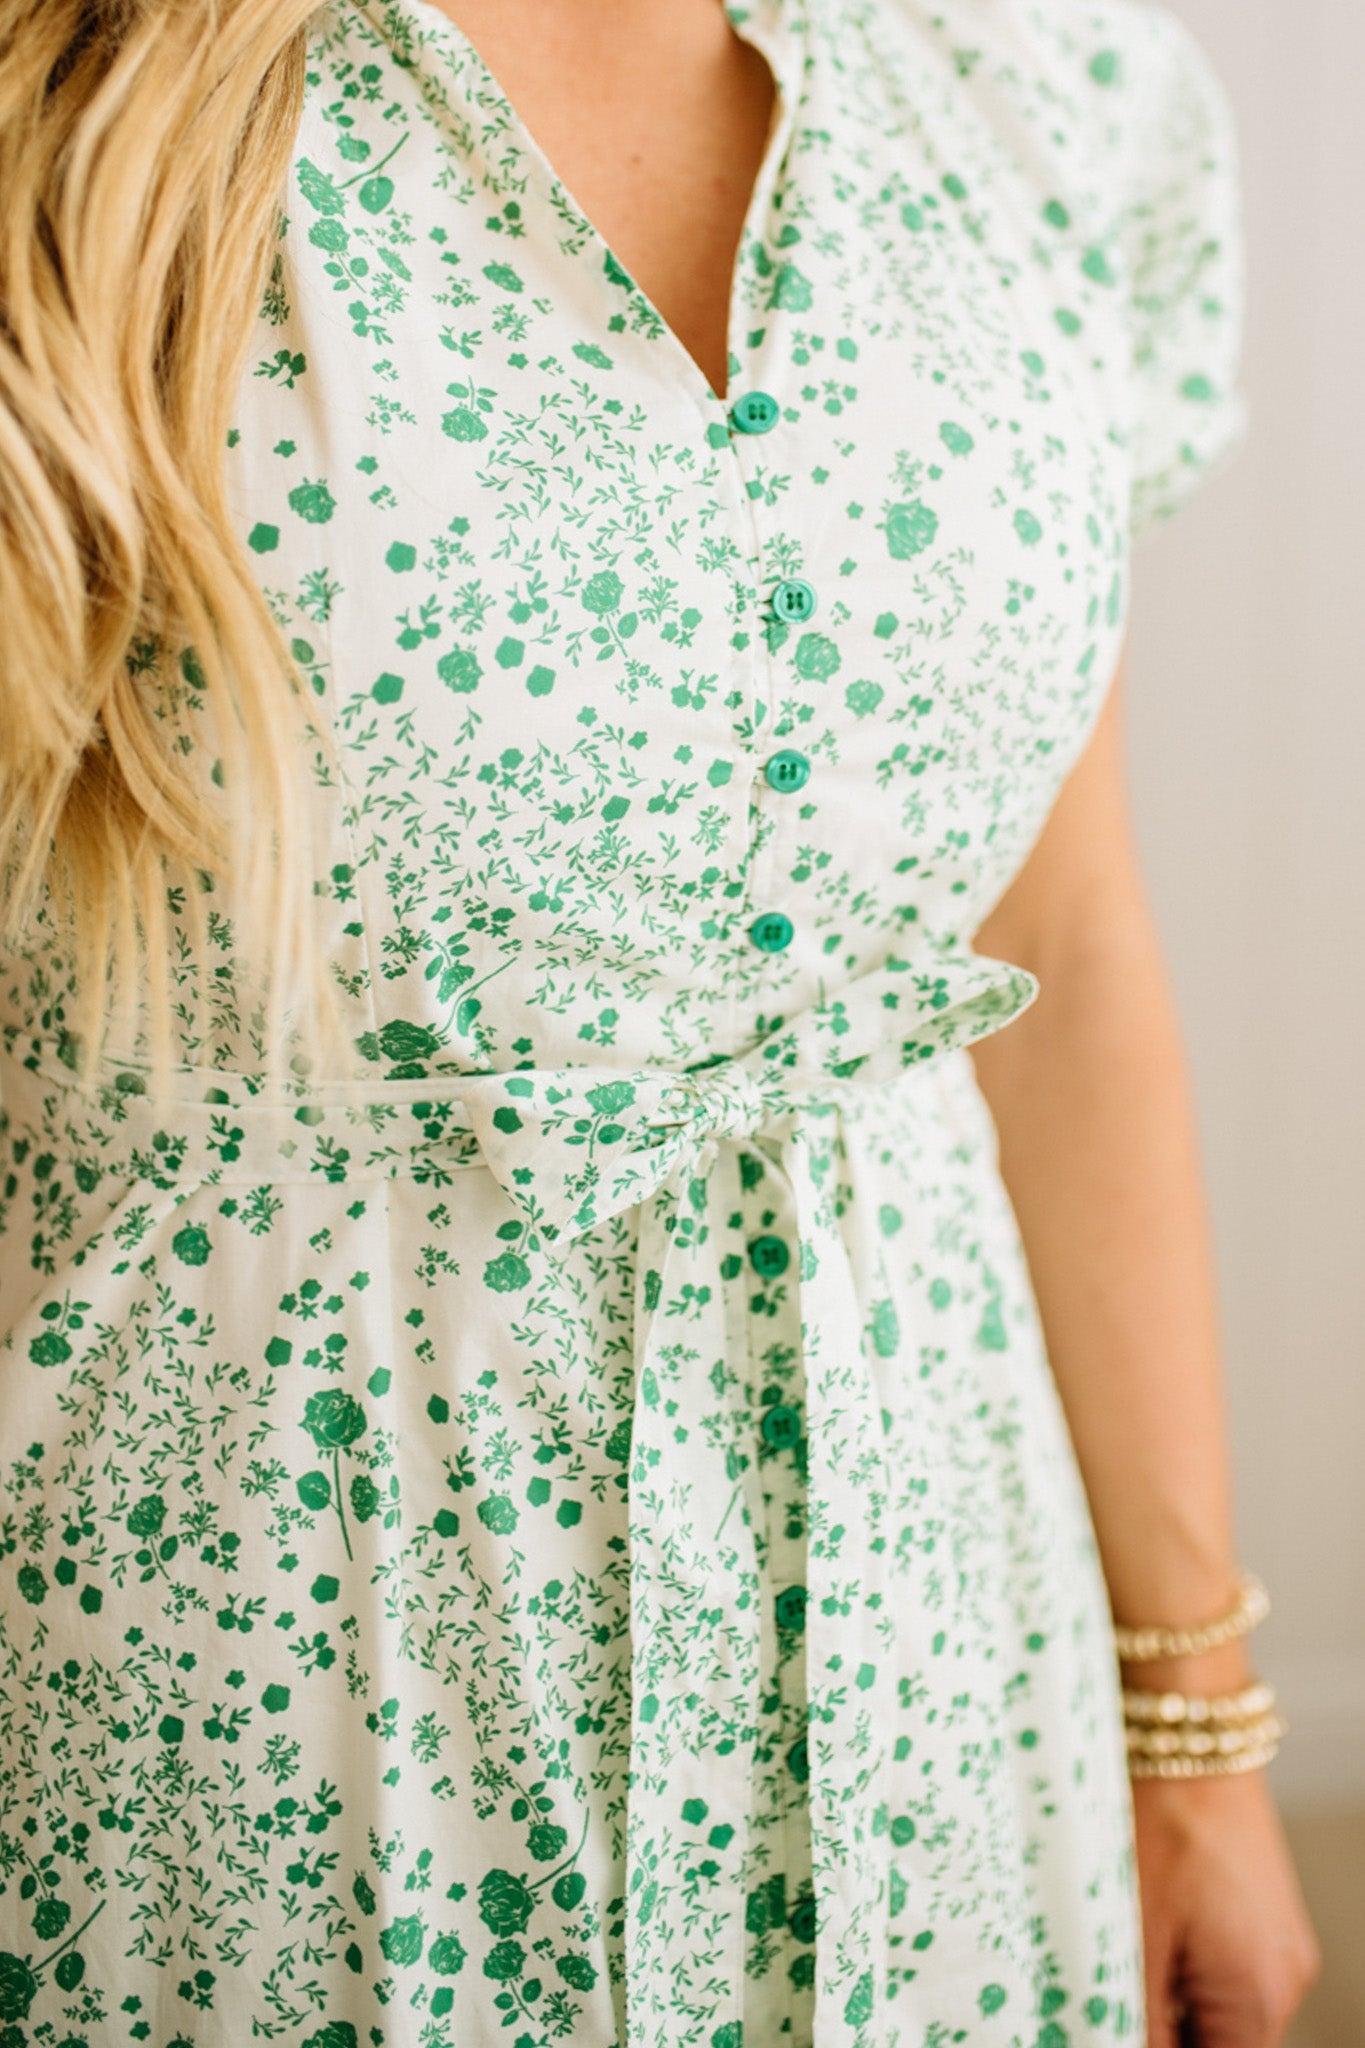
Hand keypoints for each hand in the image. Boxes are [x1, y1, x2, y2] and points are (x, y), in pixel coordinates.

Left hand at [1132, 1767, 1321, 2046]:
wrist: (1186, 1730)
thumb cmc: (1158, 1822)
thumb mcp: (1132, 1935)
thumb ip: (1133, 2015)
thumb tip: (1114, 2044)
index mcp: (1256, 2000)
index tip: (1107, 2023)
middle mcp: (1284, 1979)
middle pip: (1214, 2040)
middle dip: (1158, 2022)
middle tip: (1105, 1980)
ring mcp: (1278, 1941)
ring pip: (1213, 2004)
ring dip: (1165, 1992)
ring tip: (1119, 1940)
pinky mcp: (1262, 1908)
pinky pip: (1221, 1962)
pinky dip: (1179, 1955)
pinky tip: (1142, 1916)